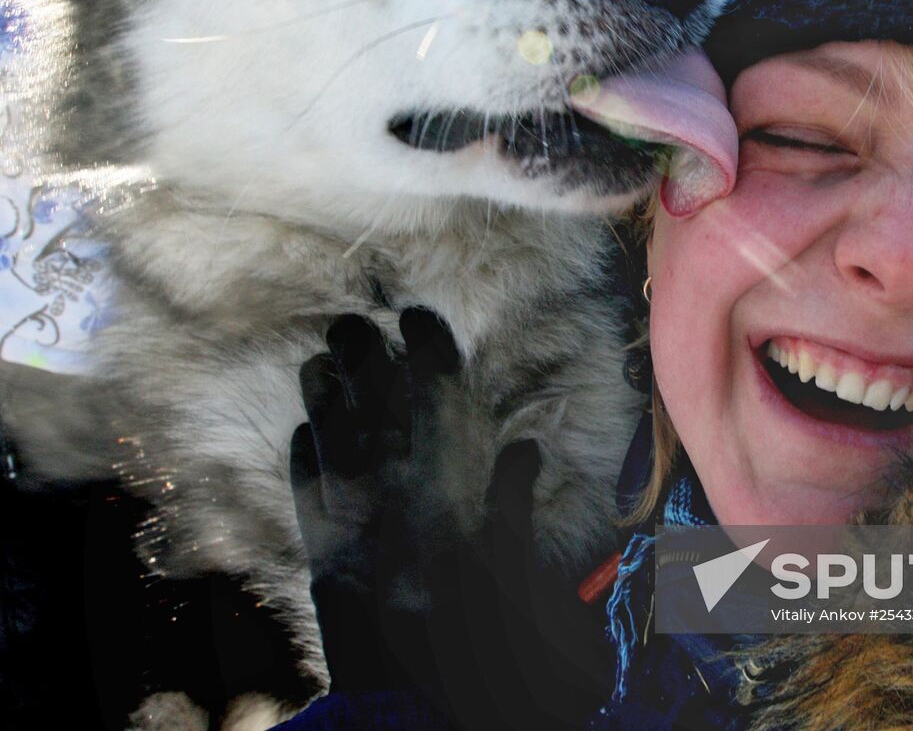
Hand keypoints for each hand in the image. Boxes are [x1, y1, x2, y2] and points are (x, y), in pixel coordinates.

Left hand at [289, 310, 610, 727]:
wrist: (413, 705)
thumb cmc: (485, 645)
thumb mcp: (519, 572)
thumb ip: (513, 506)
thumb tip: (520, 452)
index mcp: (443, 485)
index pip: (434, 395)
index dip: (427, 347)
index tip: (420, 314)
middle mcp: (389, 489)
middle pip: (370, 403)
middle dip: (363, 356)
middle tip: (354, 320)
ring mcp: (347, 520)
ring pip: (329, 437)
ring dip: (322, 397)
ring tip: (318, 361)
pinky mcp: (320, 556)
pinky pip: (304, 493)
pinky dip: (301, 462)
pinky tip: (299, 438)